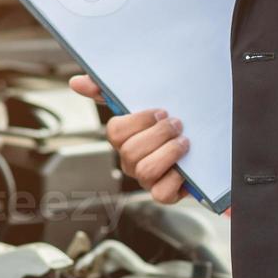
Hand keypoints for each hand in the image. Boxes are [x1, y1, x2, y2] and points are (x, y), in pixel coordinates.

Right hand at [70, 73, 188, 203]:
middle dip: (158, 135)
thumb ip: (107, 91)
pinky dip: (175, 180)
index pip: (115, 132)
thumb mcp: (143, 103)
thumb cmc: (166, 125)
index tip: (161, 111)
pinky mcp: (162, 194)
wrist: (202, 148)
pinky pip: (161, 193)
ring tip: (184, 142)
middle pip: (131, 151)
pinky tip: (185, 168)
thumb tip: (75, 82)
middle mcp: (130, 161)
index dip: (139, 121)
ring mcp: (145, 180)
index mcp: (122, 139)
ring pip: (146, 170)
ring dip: (169, 153)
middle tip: (177, 124)